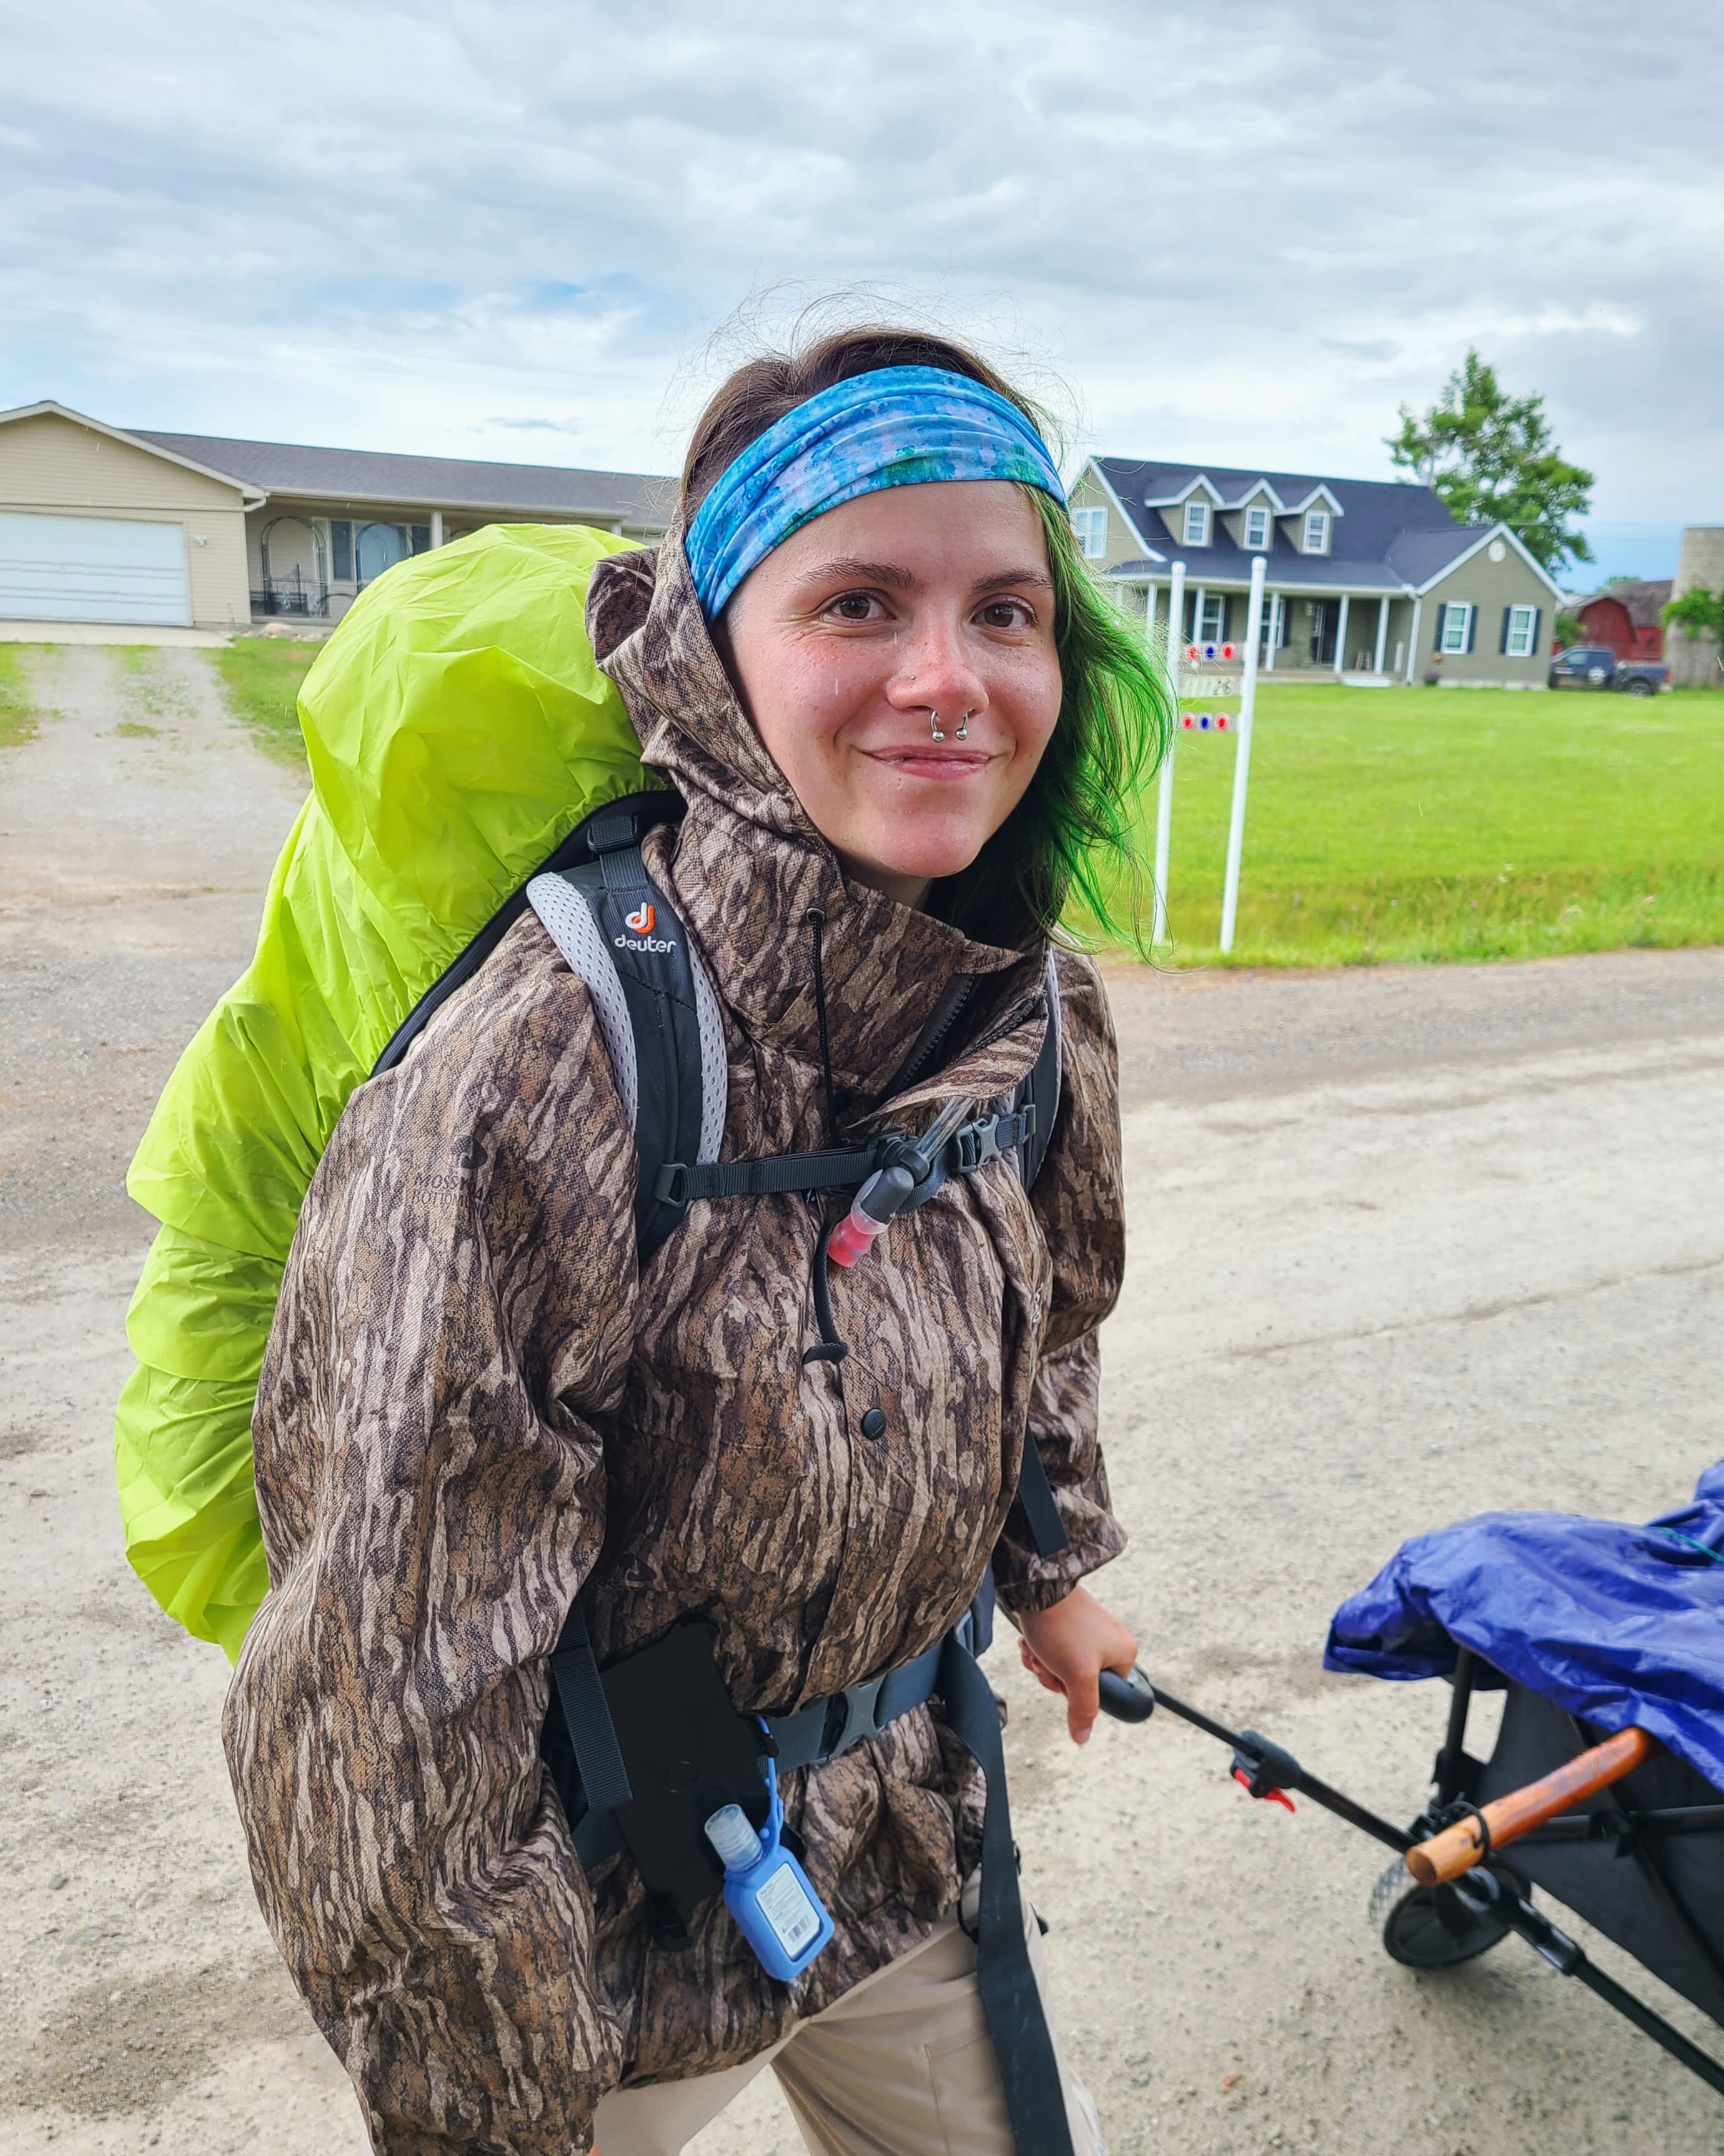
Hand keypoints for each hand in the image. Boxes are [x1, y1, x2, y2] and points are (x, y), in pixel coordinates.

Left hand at [1016, 1585, 1138, 1745]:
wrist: (1037, 1587)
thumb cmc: (1062, 1627)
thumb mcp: (1077, 1675)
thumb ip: (1083, 1709)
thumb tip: (1082, 1737)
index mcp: (1124, 1654)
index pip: (1105, 1694)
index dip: (1078, 1693)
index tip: (1063, 1680)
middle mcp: (1110, 1643)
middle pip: (1079, 1682)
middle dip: (1054, 1676)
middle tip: (1045, 1662)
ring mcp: (1088, 1634)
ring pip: (1063, 1668)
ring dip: (1043, 1664)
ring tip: (1035, 1649)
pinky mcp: (1069, 1626)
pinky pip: (1055, 1652)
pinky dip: (1040, 1651)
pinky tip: (1030, 1643)